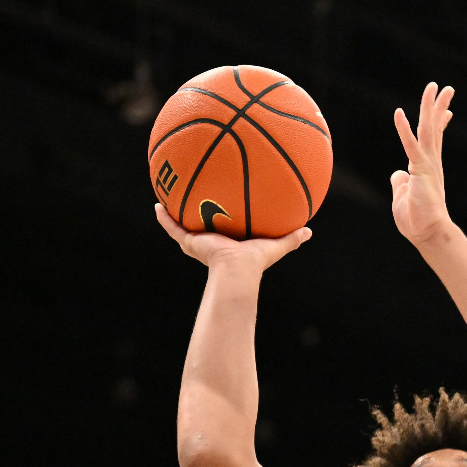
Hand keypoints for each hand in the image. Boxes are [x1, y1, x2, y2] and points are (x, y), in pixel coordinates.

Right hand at [156, 204, 310, 272]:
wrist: (237, 270)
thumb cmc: (256, 262)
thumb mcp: (276, 245)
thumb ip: (291, 238)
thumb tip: (310, 231)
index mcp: (228, 243)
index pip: (223, 228)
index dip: (221, 218)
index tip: (219, 206)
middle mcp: (210, 242)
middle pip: (201, 225)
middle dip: (196, 212)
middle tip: (193, 197)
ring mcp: (197, 242)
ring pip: (182, 225)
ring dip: (174, 212)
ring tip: (166, 196)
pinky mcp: (189, 241)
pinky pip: (172, 228)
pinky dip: (164, 218)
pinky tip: (157, 204)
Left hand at [390, 82, 455, 245]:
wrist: (427, 233)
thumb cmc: (416, 220)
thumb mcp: (403, 196)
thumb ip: (400, 183)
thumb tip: (397, 173)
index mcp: (426, 167)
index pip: (434, 140)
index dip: (439, 123)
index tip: (447, 111)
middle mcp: (430, 162)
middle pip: (434, 128)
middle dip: (439, 106)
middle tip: (447, 88)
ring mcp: (427, 164)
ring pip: (428, 129)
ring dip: (430, 107)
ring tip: (434, 88)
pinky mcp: (420, 170)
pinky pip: (411, 145)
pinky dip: (403, 129)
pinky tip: (398, 113)